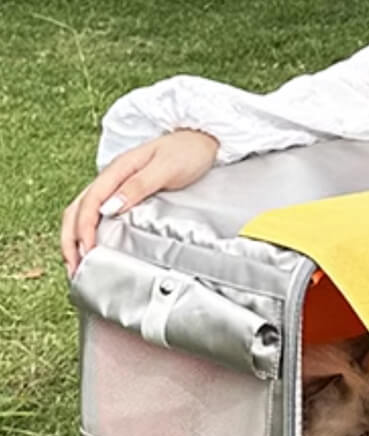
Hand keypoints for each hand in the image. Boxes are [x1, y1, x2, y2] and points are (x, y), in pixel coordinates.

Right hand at [61, 129, 219, 275]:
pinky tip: (91, 246)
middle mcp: (112, 179)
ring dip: (75, 237)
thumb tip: (110, 207)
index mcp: (117, 171)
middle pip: (78, 209)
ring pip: (83, 212)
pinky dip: (88, 231)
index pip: (89, 203)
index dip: (84, 229)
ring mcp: (117, 186)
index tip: (86, 252)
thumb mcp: (164, 168)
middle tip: (74, 267)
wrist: (201, 140)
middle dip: (71, 239)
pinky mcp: (125, 193)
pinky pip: (97, 212)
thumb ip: (137, 186)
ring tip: (77, 263)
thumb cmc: (186, 151)